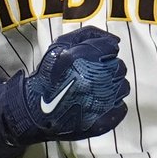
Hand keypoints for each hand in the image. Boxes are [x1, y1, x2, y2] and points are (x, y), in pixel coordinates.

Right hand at [2, 26, 129, 144]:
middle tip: (92, 74)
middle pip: (119, 67)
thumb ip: (89, 35)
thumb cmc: (49, 76)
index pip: (111, 48)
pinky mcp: (101, 122)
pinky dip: (112, 105)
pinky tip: (97, 103)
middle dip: (107, 68)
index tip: (93, 58)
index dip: (103, 52)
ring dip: (112, 85)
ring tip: (94, 89)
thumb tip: (116, 41)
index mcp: (81, 59)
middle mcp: (92, 80)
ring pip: (122, 87)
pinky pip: (120, 107)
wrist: (34, 111)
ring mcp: (99, 103)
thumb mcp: (61, 45)